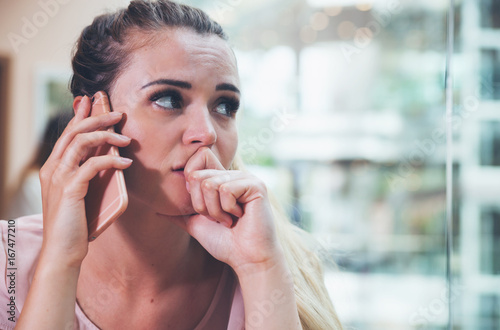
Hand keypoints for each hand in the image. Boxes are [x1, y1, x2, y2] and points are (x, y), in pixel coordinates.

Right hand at [38, 95, 132, 267]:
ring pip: (82, 142)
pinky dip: (111, 160)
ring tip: (126, 138)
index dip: (81, 115)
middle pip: (74, 131)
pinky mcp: (70, 189)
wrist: (63, 252)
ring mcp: (59, 177)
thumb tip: (111, 160)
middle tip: (118, 112)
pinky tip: (126, 163)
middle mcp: (53, 168)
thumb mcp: (82, 195)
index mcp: (54, 168)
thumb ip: (89, 176)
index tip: (94, 101)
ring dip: (107, 135)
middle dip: (97, 117)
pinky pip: (92, 165)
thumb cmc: (76, 225)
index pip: (68, 134)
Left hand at [175, 147, 283, 275]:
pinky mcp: (256, 185)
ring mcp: (245, 178)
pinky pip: (226, 190)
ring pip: (210, 184)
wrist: (246, 259)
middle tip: (218, 218)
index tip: (205, 211)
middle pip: (198, 176)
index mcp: (221, 179)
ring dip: (215, 210)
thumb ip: (180, 213)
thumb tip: (156, 210)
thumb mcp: (197, 225)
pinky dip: (227, 209)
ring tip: (229, 219)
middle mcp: (233, 175)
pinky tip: (240, 216)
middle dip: (202, 205)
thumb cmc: (225, 243)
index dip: (192, 190)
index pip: (196, 163)